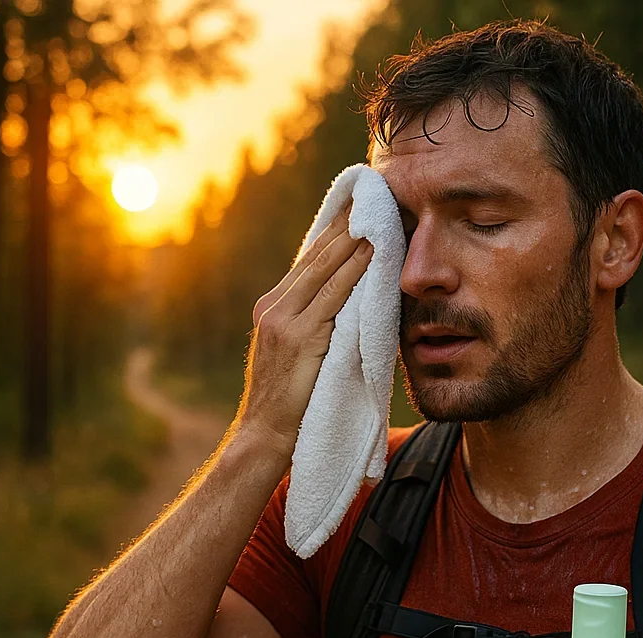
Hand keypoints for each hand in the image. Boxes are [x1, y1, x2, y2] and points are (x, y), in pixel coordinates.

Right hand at [235, 203, 373, 458]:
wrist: (265, 437)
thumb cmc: (290, 404)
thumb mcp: (299, 356)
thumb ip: (316, 327)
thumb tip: (349, 305)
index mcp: (273, 308)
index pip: (308, 261)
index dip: (334, 232)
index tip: (357, 207)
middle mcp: (274, 306)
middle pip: (316, 256)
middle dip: (345, 225)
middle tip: (372, 196)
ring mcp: (284, 320)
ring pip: (324, 269)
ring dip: (353, 239)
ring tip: (378, 213)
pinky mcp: (298, 336)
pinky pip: (333, 296)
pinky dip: (354, 271)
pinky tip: (372, 252)